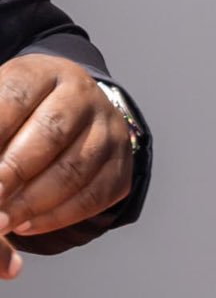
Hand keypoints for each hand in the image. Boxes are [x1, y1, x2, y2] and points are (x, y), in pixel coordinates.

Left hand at [0, 54, 136, 240]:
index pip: (17, 98)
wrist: (73, 112)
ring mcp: (109, 131)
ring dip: (32, 203)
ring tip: (1, 221)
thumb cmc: (19, 113)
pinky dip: (57, 216)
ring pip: (75, 170)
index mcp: (46, 73)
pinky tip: (25, 225)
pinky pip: (94, 197)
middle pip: (51, 133)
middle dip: (13, 171)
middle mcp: (85, 97)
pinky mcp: (122, 165)